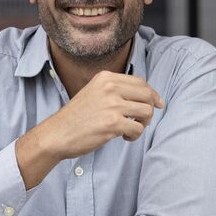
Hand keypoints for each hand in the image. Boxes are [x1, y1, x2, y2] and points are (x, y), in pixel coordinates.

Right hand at [41, 70, 163, 153]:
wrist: (57, 134)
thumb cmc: (77, 117)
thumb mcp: (95, 92)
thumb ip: (116, 90)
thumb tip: (149, 96)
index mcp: (106, 78)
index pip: (140, 82)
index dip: (152, 94)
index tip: (158, 104)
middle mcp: (110, 87)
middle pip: (147, 95)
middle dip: (151, 109)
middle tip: (143, 120)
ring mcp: (112, 105)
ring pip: (147, 112)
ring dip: (143, 123)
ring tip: (131, 129)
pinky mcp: (113, 123)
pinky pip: (138, 128)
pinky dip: (134, 136)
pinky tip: (124, 137)